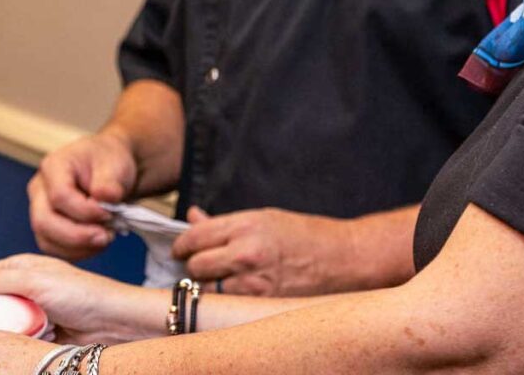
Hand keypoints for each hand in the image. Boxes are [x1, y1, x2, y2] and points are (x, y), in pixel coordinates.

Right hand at [0, 255, 145, 344]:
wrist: (111, 323)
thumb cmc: (83, 294)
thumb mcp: (40, 281)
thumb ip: (4, 279)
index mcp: (26, 268)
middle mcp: (26, 287)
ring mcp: (31, 311)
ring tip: (1, 334)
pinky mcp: (36, 333)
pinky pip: (12, 340)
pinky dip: (12, 343)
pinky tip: (15, 345)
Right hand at [28, 131, 136, 258]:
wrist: (110, 168)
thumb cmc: (109, 161)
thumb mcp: (115, 164)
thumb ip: (109, 183)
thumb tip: (105, 199)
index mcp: (54, 165)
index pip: (59, 195)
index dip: (84, 210)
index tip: (109, 213)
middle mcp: (39, 189)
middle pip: (44, 221)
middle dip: (77, 235)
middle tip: (106, 236)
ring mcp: (39, 210)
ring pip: (47, 240)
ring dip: (78, 247)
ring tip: (106, 238)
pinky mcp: (47, 228)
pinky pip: (55, 248)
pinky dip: (77, 252)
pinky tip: (98, 244)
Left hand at [172, 206, 355, 295]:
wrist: (341, 257)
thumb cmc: (306, 234)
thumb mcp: (266, 218)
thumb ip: (226, 222)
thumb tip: (194, 217)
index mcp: (247, 224)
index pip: (195, 236)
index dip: (182, 245)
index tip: (182, 249)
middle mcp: (246, 251)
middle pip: (196, 266)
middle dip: (196, 266)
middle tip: (205, 265)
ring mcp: (253, 281)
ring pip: (207, 291)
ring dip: (209, 287)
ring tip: (222, 281)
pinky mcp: (260, 303)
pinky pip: (226, 306)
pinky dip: (225, 301)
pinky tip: (235, 294)